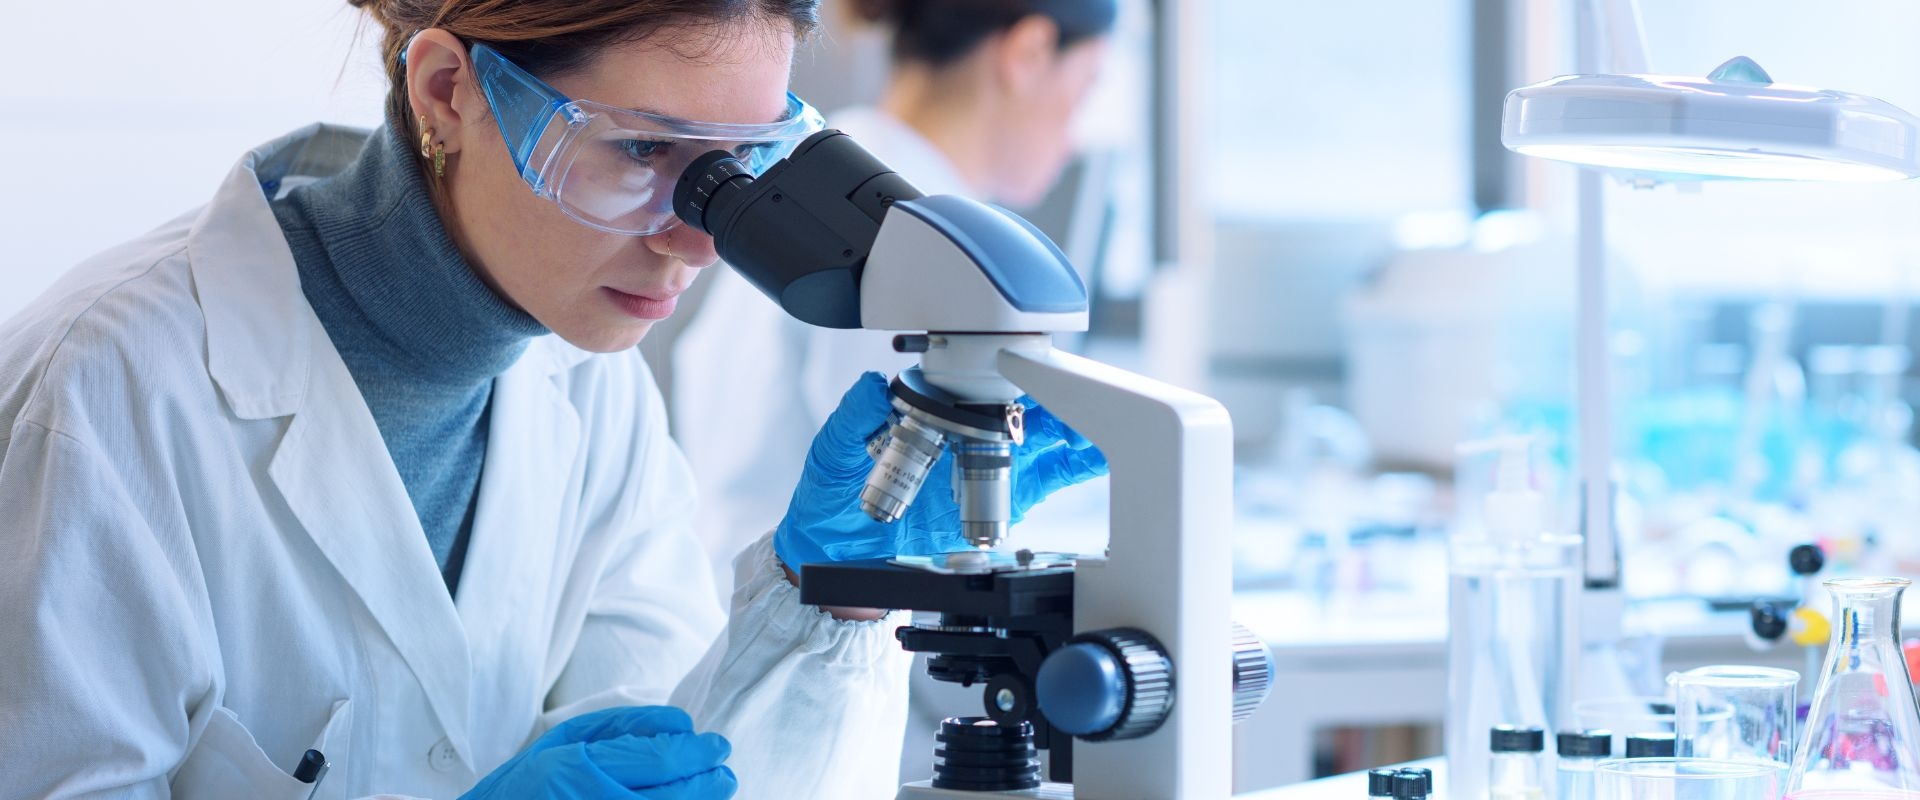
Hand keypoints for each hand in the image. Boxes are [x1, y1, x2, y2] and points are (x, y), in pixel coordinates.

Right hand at [461, 706, 734, 799]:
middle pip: (675, 796)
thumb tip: (681, 723)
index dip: (698, 752)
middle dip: (710, 781)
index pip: (659, 759)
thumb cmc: (523, 787)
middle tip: (724, 771)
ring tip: (713, 791)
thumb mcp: (562, 742)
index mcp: (575, 771)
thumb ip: (621, 727)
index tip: (716, 746)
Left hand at [774, 372, 1106, 566]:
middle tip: (1094, 397)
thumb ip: (853, 417)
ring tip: (1107, 426)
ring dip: (1079, 429)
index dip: (1015, 370)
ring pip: (1048, 438)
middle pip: (1028, 404)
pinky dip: (1074, 467)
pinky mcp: (1001, 498)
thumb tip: (873, 387)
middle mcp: (969, 430)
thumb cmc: (833, 491)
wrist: (835, 548)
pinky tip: (1097, 458)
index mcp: (935, 408)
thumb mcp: (835, 449)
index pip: (983, 379)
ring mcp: (989, 463)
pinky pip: (1045, 479)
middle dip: (1066, 396)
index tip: (1037, 369)